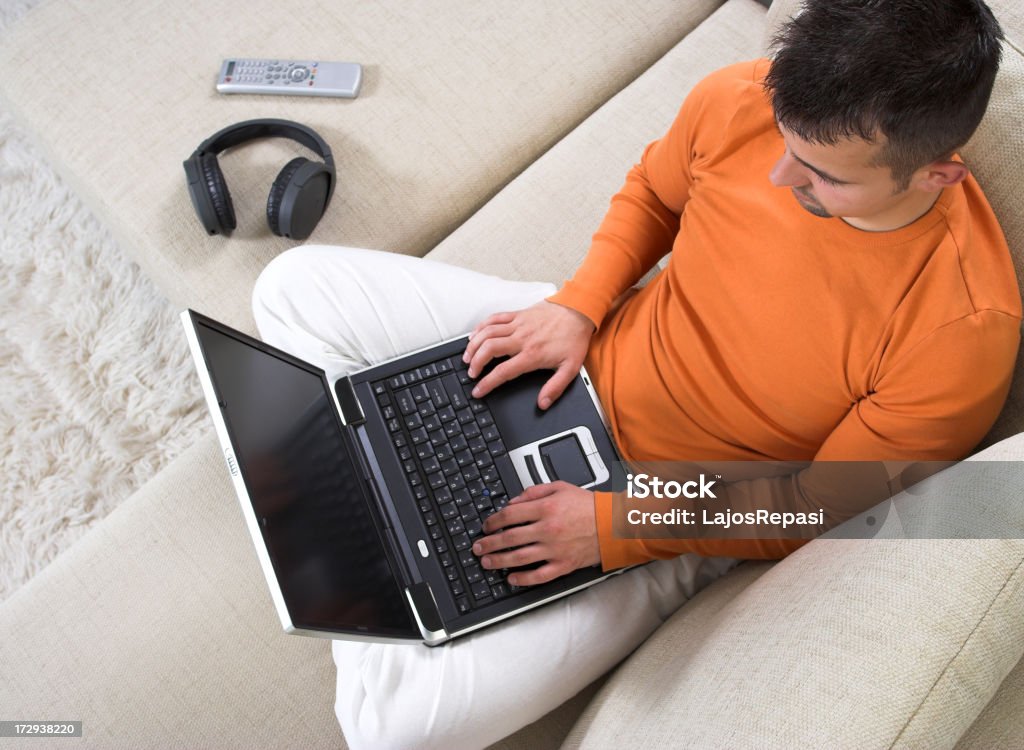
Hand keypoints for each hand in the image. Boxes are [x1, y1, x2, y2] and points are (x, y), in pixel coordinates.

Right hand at [462, 300, 594, 408]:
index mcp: (532, 355)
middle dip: (475, 363)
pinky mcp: (518, 314)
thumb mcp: (570, 368)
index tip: (478, 390)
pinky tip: (475, 335)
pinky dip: (481, 326)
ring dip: (474, 345)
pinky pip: (494, 318)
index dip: (487, 383)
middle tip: (471, 373)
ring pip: (487, 333)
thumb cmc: (574, 338)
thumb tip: (543, 403)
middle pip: (489, 349)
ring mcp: (518, 325)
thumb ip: (555, 388)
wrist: (579, 311)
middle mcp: (522, 339)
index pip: (503, 371)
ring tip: (467, 357)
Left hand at [472, 482, 599, 585]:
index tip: (486, 526)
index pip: (510, 515)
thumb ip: (533, 492)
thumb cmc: (589, 506)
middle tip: (478, 547)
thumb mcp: (560, 487)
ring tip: (487, 562)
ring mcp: (555, 549)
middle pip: (509, 537)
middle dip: (489, 543)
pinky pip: (539, 575)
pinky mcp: (563, 564)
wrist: (613, 524)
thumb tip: (513, 501)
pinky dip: (523, 579)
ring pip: (519, 558)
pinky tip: (511, 578)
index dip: (493, 521)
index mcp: (546, 508)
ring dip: (499, 561)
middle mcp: (548, 529)